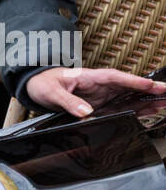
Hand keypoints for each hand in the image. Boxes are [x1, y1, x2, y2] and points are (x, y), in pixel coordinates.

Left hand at [26, 66, 165, 118]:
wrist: (36, 84)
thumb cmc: (43, 83)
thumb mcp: (51, 92)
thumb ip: (68, 102)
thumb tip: (86, 113)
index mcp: (89, 76)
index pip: (115, 77)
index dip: (133, 80)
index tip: (150, 84)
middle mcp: (99, 84)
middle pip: (128, 85)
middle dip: (148, 88)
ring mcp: (102, 94)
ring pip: (128, 95)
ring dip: (146, 99)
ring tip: (165, 103)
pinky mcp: (100, 103)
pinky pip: (121, 104)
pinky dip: (135, 107)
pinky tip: (149, 111)